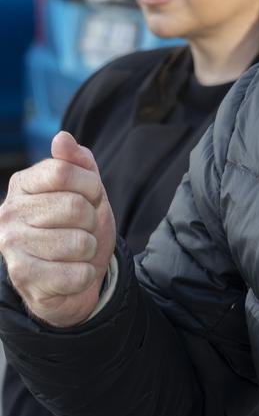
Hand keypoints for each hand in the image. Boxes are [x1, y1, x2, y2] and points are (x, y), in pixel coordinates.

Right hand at [0, 131, 115, 326]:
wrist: (73, 277)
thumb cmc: (78, 227)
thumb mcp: (87, 190)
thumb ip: (78, 161)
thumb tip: (61, 138)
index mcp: (22, 184)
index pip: (63, 171)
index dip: (90, 185)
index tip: (90, 197)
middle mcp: (9, 213)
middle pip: (75, 206)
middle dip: (91, 221)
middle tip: (82, 229)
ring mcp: (12, 246)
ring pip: (79, 242)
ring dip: (89, 250)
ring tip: (76, 252)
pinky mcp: (23, 277)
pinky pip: (77, 273)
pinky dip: (85, 274)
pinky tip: (71, 273)